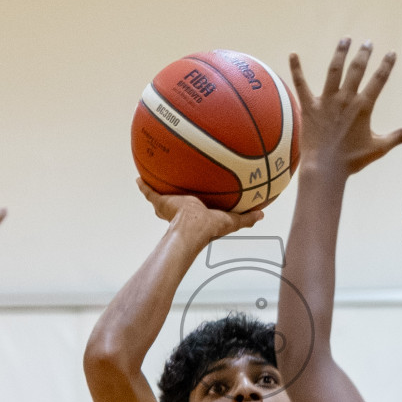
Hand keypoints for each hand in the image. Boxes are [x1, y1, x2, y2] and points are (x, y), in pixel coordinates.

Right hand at [137, 179, 264, 241]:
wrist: (191, 227)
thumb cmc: (210, 227)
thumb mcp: (232, 221)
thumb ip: (246, 218)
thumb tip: (262, 215)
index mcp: (197, 214)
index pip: (197, 206)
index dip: (198, 201)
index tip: (200, 195)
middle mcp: (182, 211)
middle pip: (178, 200)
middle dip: (177, 194)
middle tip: (178, 183)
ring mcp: (169, 207)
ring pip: (163, 196)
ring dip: (160, 187)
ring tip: (156, 174)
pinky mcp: (160, 202)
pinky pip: (149, 192)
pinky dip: (143, 186)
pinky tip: (139, 178)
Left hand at [288, 38, 401, 175]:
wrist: (325, 169)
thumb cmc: (352, 160)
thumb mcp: (379, 147)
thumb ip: (400, 136)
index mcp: (363, 107)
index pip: (378, 81)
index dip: (386, 65)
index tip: (391, 53)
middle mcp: (345, 99)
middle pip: (357, 70)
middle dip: (364, 55)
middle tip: (368, 43)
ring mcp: (326, 101)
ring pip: (334, 70)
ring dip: (340, 53)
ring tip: (346, 39)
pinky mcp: (309, 106)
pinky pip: (301, 84)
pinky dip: (296, 69)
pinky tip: (293, 54)